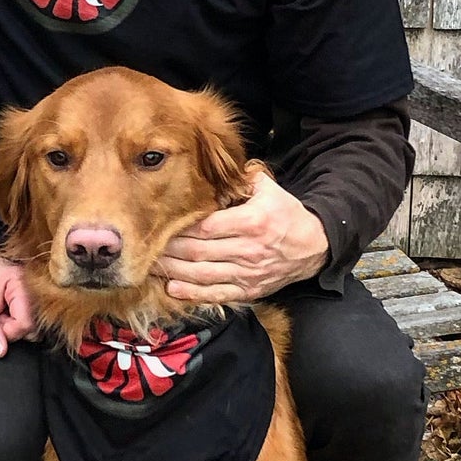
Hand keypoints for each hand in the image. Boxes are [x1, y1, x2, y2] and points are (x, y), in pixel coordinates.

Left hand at [0, 248, 33, 356]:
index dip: (7, 331)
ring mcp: (35, 298)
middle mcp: (35, 291)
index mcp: (22, 285)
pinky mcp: (32, 304)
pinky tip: (5, 314)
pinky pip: (28, 325)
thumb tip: (0, 352)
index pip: (25, 324)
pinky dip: (14, 325)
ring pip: (31, 330)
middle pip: (31, 329)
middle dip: (9, 330)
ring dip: (12, 328)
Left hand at [156, 169, 330, 305]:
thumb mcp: (270, 190)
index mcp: (252, 222)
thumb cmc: (287, 215)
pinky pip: (216, 295)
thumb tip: (217, 165)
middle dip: (169, 249)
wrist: (314, 247)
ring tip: (151, 265)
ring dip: (174, 271)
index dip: (181, 228)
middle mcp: (248, 250)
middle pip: (198, 252)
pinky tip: (172, 288)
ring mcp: (248, 274)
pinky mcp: (248, 291)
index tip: (162, 223)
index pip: (207, 227)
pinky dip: (192, 294)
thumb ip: (243, 179)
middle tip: (146, 244)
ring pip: (202, 275)